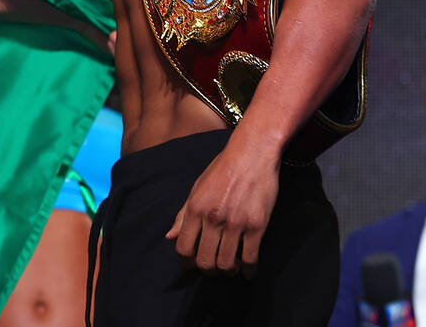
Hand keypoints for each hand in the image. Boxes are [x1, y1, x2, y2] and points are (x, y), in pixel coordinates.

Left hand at [164, 136, 279, 275]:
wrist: (251, 153)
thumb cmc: (222, 169)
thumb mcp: (197, 188)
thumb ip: (183, 214)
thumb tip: (169, 237)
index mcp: (195, 208)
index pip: (183, 247)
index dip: (186, 261)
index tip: (193, 263)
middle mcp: (213, 218)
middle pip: (205, 261)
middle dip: (208, 270)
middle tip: (214, 268)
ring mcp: (235, 222)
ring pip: (227, 264)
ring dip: (228, 272)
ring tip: (232, 267)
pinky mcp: (256, 225)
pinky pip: (251, 258)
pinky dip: (249, 270)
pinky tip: (248, 270)